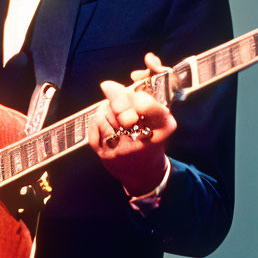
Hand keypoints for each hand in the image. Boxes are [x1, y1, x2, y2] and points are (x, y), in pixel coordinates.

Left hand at [88, 53, 176, 195]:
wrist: (145, 172)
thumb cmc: (151, 137)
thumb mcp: (159, 117)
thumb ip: (141, 97)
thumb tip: (107, 85)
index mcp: (163, 127)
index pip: (143, 105)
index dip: (132, 96)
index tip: (128, 92)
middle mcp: (142, 140)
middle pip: (119, 107)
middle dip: (117, 100)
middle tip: (119, 99)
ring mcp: (122, 149)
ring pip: (104, 115)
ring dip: (107, 108)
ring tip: (115, 112)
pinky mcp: (106, 155)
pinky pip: (95, 126)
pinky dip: (98, 119)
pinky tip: (106, 121)